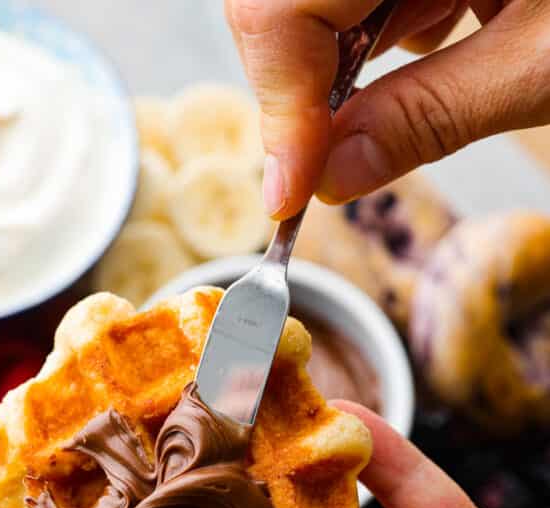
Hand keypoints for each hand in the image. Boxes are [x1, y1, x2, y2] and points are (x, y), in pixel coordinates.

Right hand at [226, 0, 549, 215]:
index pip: (281, 6)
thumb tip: (334, 180)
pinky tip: (447, 24)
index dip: (280, 107)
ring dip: (349, 55)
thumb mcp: (548, 61)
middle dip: (303, 84)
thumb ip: (430, 117)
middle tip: (339, 155)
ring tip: (437, 67)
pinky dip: (390, 21)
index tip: (292, 193)